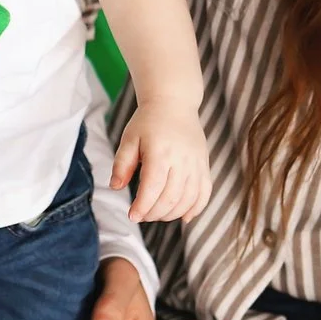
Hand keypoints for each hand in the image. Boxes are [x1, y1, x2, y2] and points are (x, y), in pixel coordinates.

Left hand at [110, 101, 210, 221]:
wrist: (174, 103)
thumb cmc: (148, 122)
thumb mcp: (129, 139)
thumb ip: (122, 164)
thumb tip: (115, 187)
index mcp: (160, 152)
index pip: (152, 188)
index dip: (142, 207)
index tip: (132, 215)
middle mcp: (182, 160)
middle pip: (170, 198)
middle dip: (154, 213)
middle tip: (142, 215)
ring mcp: (196, 164)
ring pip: (188, 199)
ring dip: (172, 214)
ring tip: (157, 214)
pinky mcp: (204, 165)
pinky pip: (205, 193)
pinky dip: (195, 209)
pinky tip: (183, 217)